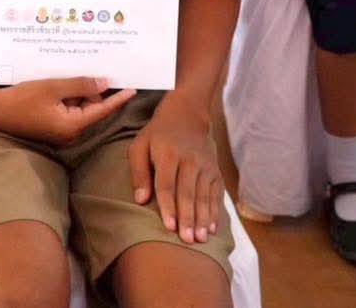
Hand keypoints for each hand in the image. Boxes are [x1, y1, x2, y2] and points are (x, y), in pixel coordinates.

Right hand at [0, 77, 135, 146]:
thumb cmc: (22, 99)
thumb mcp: (53, 87)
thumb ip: (80, 85)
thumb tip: (104, 83)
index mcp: (73, 125)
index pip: (103, 110)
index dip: (118, 98)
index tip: (133, 88)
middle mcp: (70, 132)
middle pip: (91, 108)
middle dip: (94, 90)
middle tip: (97, 68)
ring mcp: (61, 130)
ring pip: (79, 108)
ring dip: (79, 91)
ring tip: (76, 72)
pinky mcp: (52, 126)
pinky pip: (68, 109)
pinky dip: (69, 96)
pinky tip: (64, 81)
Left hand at [128, 97, 221, 243]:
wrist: (187, 115)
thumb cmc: (157, 134)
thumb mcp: (140, 145)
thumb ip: (139, 172)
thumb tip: (140, 200)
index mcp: (168, 154)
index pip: (167, 184)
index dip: (168, 207)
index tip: (169, 227)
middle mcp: (189, 160)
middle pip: (188, 193)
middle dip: (188, 218)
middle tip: (187, 240)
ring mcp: (205, 166)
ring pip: (204, 196)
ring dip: (203, 219)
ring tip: (200, 239)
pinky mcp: (215, 171)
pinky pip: (216, 194)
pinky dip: (215, 212)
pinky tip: (212, 229)